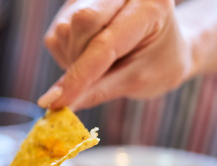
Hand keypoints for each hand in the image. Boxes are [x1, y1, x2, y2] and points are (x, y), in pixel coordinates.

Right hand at [38, 0, 192, 109]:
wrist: (161, 47)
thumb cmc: (159, 63)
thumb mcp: (139, 81)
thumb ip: (98, 91)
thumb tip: (56, 105)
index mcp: (149, 4)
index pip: (105, 41)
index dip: (80, 75)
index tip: (58, 102)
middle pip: (82, 21)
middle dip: (79, 60)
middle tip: (92, 82)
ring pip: (64, 29)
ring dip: (73, 59)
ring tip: (99, 66)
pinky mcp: (72, 6)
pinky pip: (55, 36)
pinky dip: (66, 55)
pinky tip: (86, 57)